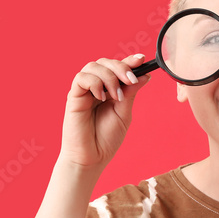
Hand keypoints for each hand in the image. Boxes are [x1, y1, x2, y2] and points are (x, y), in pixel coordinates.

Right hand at [60, 53, 151, 171]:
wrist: (92, 158)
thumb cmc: (106, 139)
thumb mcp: (124, 113)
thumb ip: (131, 93)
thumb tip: (144, 75)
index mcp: (109, 90)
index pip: (117, 68)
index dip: (129, 61)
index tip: (142, 59)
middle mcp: (96, 87)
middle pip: (105, 62)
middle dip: (121, 67)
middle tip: (131, 80)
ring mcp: (84, 91)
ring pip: (93, 66)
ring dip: (109, 77)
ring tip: (117, 96)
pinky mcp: (74, 97)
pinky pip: (81, 78)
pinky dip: (94, 83)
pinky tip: (101, 97)